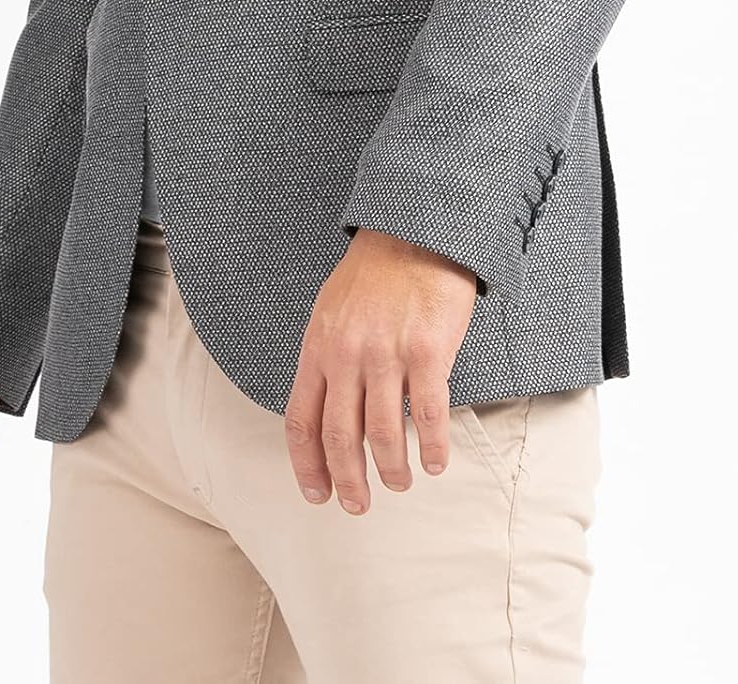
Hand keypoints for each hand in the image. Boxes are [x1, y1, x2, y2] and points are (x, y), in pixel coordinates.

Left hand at [284, 227, 478, 513]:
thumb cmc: (373, 273)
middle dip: (348, 480)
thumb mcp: (330, 312)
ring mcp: (387, 354)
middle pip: (340, 436)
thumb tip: (327, 409)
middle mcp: (347, 355)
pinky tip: (436, 462)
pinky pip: (427, 414)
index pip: (302, 421)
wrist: (414, 232)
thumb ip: (326, 359)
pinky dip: (432, 446)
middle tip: (358, 506)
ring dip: (392, 470)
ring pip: (383, 433)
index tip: (317, 494)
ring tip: (400, 483)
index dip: (307, 466)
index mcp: (318, 348)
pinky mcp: (428, 352)